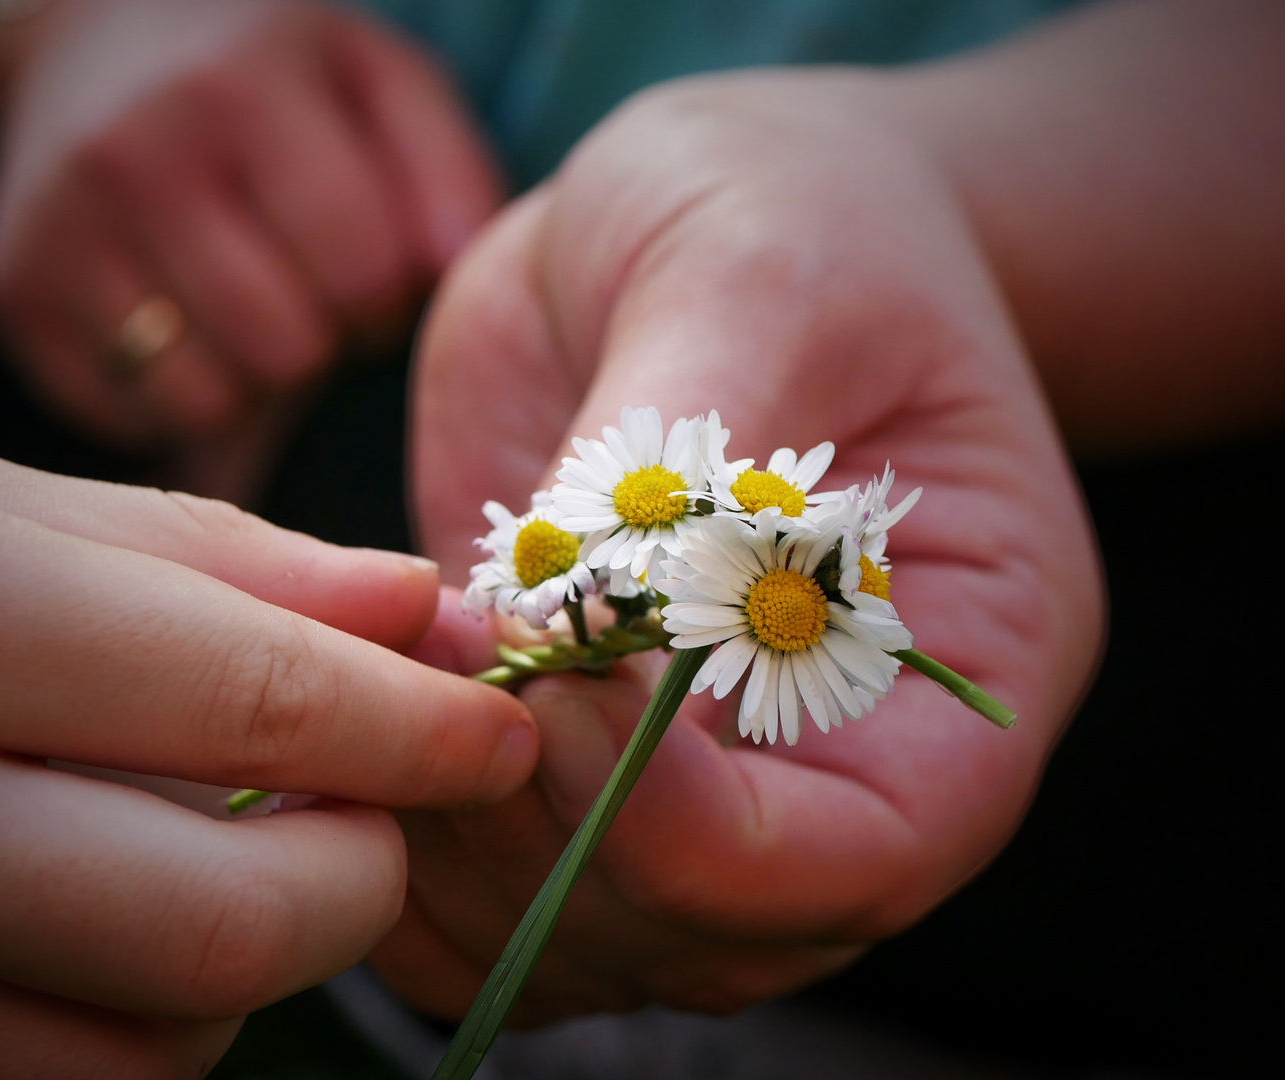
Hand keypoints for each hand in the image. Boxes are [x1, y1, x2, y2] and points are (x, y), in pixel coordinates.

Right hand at [0, 0, 499, 459]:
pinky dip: (171, 397)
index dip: (383, 295)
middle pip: (285, 349)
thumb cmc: (267, 74)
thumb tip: (451, 279)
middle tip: (301, 289)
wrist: (91, 37)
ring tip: (244, 307)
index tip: (367, 268)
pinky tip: (181, 328)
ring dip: (249, 379)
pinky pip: (129, 418)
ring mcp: (60, 229)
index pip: (361, 272)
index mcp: (244, 95)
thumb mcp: (376, 81)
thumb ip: (445, 173)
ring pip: (206, 401)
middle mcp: (136, 158)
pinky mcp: (14, 293)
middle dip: (318, 337)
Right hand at [0, 386, 535, 1076]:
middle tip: (388, 794)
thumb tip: (401, 605)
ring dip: (253, 957)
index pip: (258, 709)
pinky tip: (120, 914)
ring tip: (241, 843)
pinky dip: (136, 1017)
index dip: (420, 727)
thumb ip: (190, 555)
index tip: (500, 723)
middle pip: (228, 927)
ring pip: (145, 1046)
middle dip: (364, 869)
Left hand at [387, 73, 1102, 1020]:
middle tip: (448, 645)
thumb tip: (570, 609)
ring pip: (590, 941)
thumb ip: (686, 442)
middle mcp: (844, 758)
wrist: (697, 230)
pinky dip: (414, 853)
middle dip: (555, 823)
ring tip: (398, 651)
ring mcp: (706, 777)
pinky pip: (495, 901)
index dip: (699, 823)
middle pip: (715, 928)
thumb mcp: (761, 274)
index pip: (870, 853)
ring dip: (465, 839)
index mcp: (964, 658)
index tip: (556, 679)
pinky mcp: (579, 759)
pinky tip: (363, 713)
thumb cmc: (786, 221)